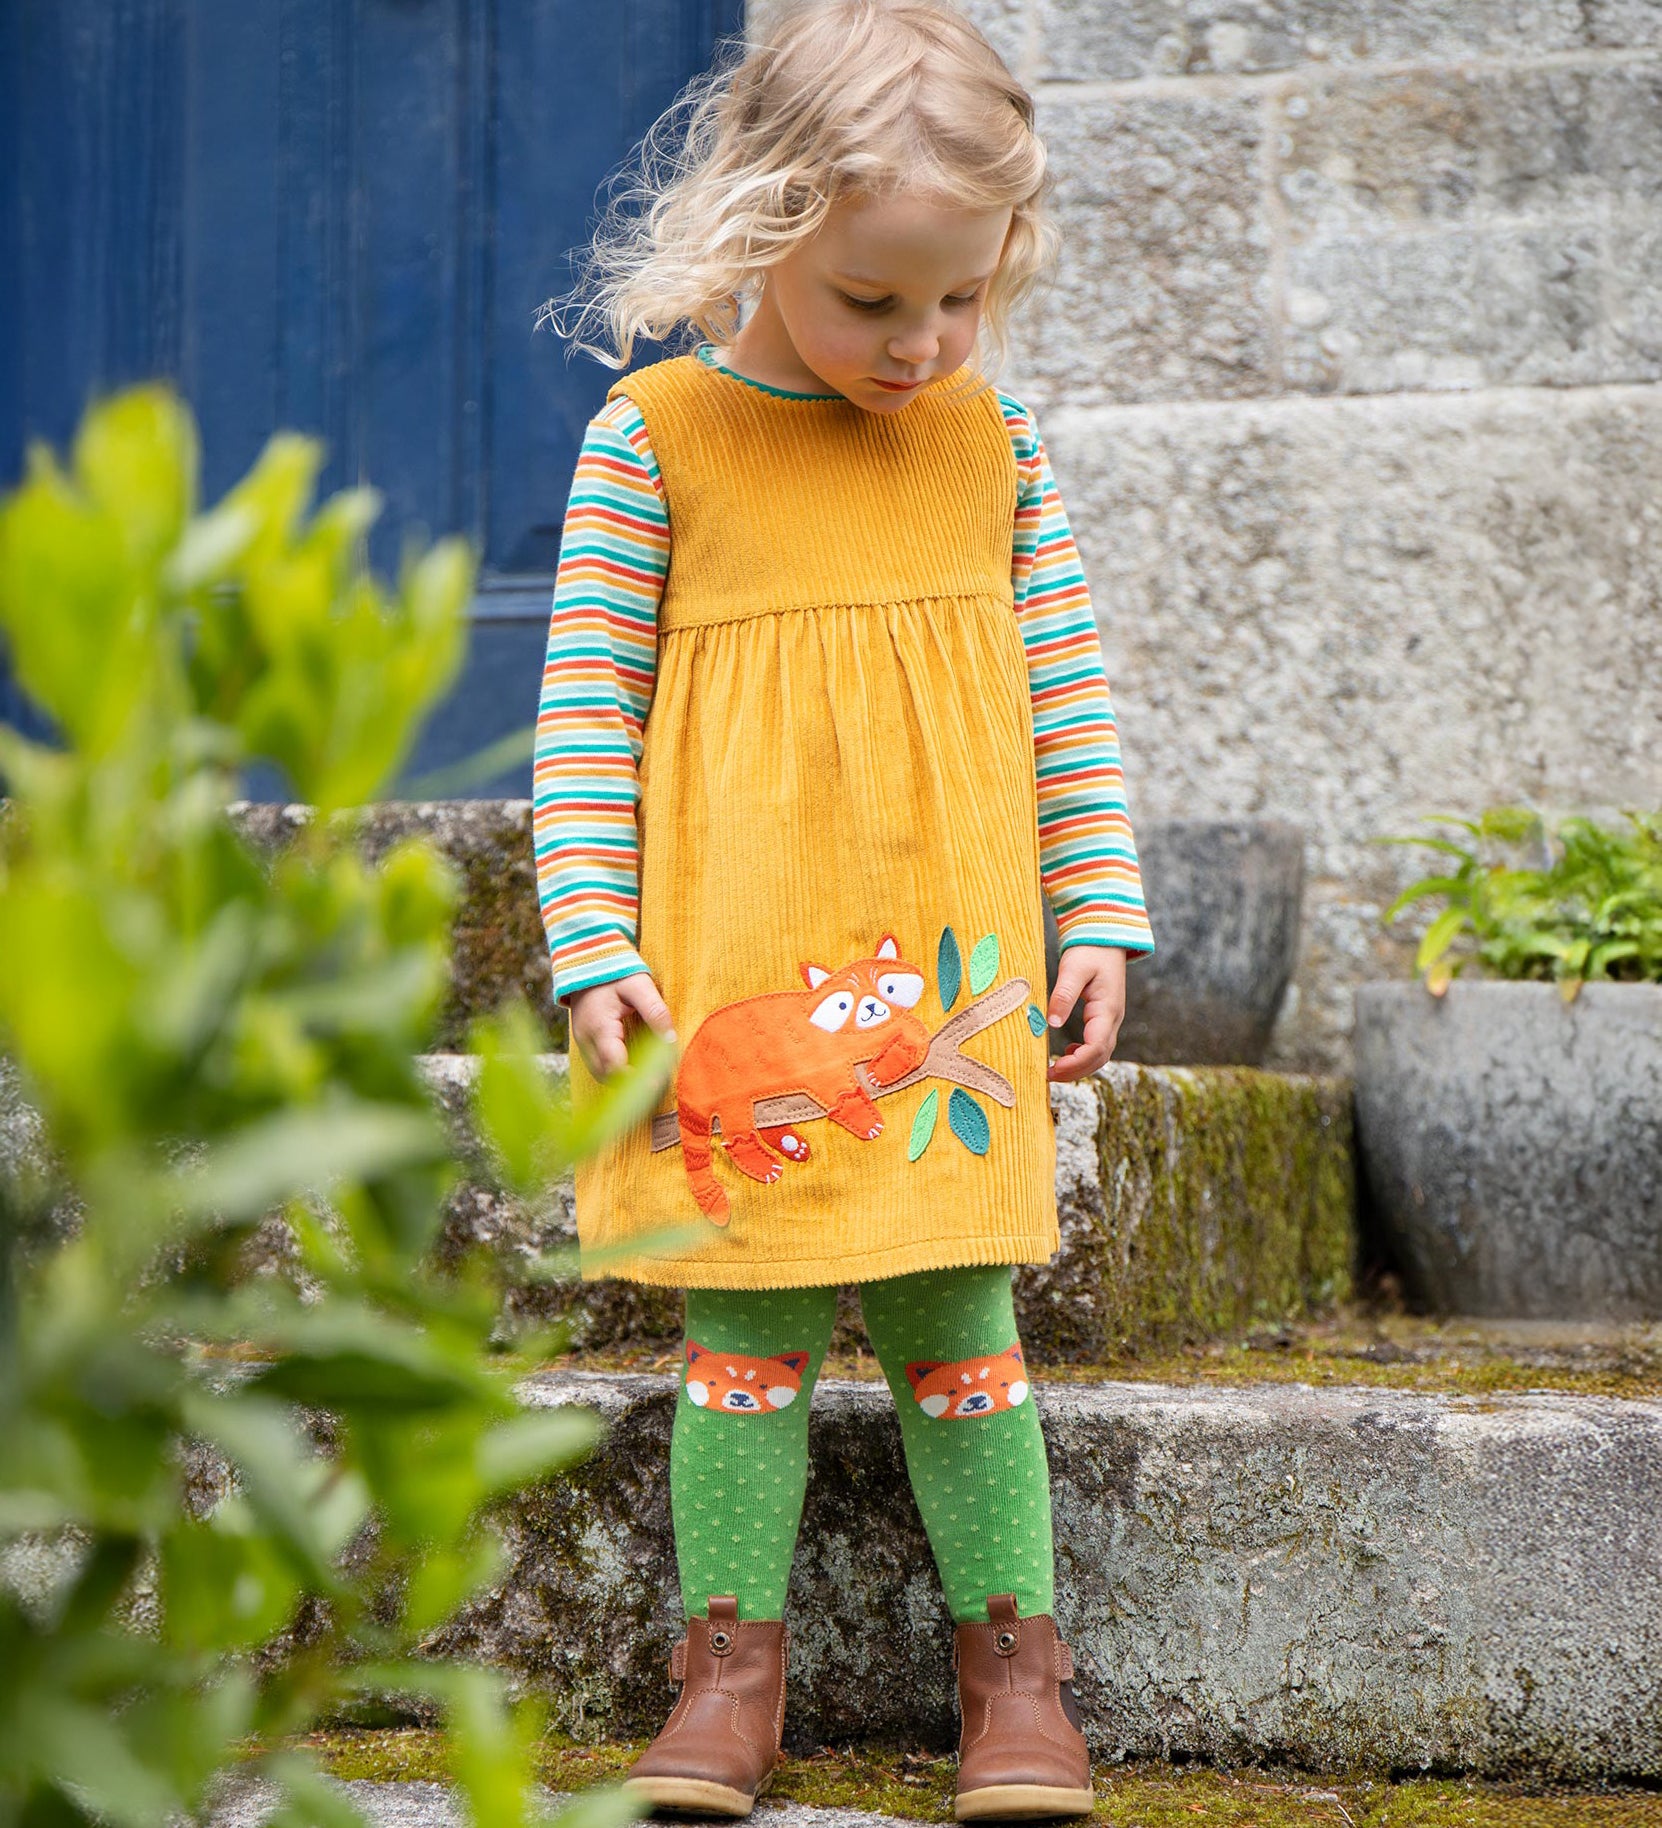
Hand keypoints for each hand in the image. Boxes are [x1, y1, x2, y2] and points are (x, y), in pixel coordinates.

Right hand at [568, 972, 677, 1078]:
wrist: (586, 960)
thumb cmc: (615, 971)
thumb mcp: (639, 985)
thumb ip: (655, 1011)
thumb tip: (671, 1040)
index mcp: (600, 1027)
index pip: (615, 1066)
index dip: (636, 1079)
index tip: (659, 1082)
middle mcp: (586, 1040)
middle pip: (606, 1077)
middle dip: (631, 1085)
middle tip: (660, 1085)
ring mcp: (582, 1042)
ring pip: (600, 1075)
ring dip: (623, 1082)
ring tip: (651, 1080)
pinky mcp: (584, 1042)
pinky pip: (598, 1066)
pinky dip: (616, 1073)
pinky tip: (636, 1070)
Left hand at [1045, 945, 1126, 1083]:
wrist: (1105, 938)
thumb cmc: (1089, 950)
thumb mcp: (1073, 968)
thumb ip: (1064, 995)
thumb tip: (1052, 1023)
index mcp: (1108, 1009)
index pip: (1096, 1047)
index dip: (1076, 1063)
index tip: (1054, 1068)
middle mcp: (1113, 1019)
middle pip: (1100, 1057)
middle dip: (1076, 1071)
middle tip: (1048, 1076)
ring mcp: (1110, 1020)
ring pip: (1100, 1054)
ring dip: (1079, 1066)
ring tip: (1054, 1071)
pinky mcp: (1103, 1018)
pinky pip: (1097, 1045)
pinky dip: (1083, 1056)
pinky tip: (1067, 1055)